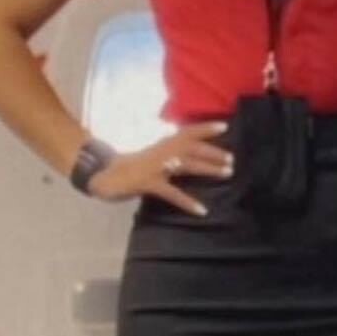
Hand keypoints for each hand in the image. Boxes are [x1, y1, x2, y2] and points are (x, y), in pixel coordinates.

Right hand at [88, 121, 232, 213]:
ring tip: (227, 174)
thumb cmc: (131, 167)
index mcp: (162, 144)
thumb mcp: (153, 156)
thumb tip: (190, 156)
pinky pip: (172, 193)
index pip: (186, 131)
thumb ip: (170, 154)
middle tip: (233, 160)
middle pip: (191, 147)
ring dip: (208, 168)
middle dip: (213, 152)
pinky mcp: (148, 183)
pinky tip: (201, 210)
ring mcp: (154, 167)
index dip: (204, 127)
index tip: (224, 125)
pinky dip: (188, 202)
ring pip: (186, 164)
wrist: (103, 175)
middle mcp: (161, 151)